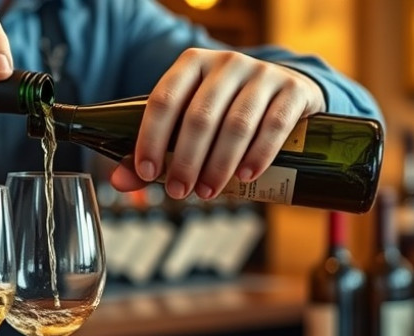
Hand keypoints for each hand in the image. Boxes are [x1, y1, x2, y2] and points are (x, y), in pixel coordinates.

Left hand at [110, 48, 325, 199]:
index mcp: (191, 64)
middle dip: (185, 161)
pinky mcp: (293, 90)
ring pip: (236, 125)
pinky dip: (258, 155)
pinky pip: (274, 125)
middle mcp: (226, 63)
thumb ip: (155, 149)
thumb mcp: (188, 120)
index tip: (146, 173)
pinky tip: (245, 176)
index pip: (163, 100)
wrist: (285, 90)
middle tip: (179, 192)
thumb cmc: (226, 109)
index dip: (150, 138)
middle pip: (199, 117)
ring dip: (219, 165)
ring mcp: (262, 74)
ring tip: (208, 192)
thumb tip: (120, 182)